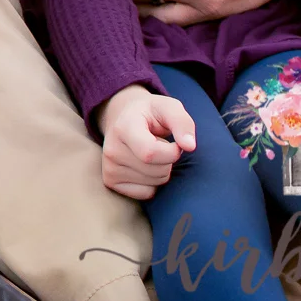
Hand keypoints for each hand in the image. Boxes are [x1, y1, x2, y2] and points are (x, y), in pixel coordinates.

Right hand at [94, 85, 195, 199]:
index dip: (172, 153)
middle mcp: (112, 150)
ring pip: (155, 183)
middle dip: (169, 160)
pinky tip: (144, 166)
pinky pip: (147, 193)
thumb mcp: (168, 107)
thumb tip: (190, 146)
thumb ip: (182, 123)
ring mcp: (109, 168)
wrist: (122, 117)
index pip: (150, 153)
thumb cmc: (150, 113)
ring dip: (162, 170)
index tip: (176, 144)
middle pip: (157, 171)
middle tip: (160, 144)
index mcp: (123, 127)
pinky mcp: (111, 181)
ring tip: (151, 153)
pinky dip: (153, 183)